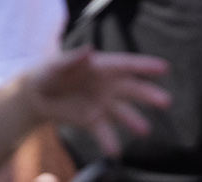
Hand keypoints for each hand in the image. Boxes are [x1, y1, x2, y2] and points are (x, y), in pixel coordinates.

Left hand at [20, 49, 170, 158]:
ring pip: (123, 112)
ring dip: (134, 121)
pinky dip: (110, 141)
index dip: (145, 66)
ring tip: (145, 130)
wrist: (35, 96)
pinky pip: (105, 131)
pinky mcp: (93, 120)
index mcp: (100, 66)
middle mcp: (106, 85)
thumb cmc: (47, 73)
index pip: (126, 65)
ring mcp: (102, 103)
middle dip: (149, 95)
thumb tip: (89, 50)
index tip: (164, 68)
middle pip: (132, 89)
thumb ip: (72, 59)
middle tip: (166, 101)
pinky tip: (114, 151)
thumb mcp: (56, 65)